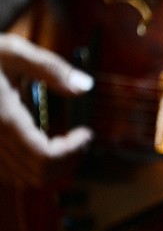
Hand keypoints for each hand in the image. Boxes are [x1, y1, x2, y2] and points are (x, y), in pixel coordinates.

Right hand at [0, 34, 93, 187]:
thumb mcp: (12, 51)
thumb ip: (50, 68)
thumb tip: (84, 86)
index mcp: (1, 119)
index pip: (45, 157)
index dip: (73, 151)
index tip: (86, 133)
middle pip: (38, 174)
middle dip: (68, 161)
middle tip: (81, 141)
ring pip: (23, 179)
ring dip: (51, 167)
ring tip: (65, 143)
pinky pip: (7, 175)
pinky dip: (30, 167)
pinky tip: (41, 144)